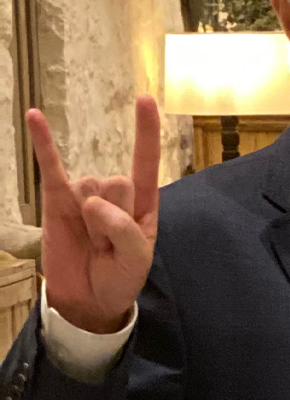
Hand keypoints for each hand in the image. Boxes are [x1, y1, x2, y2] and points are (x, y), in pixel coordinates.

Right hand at [30, 98, 160, 333]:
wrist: (88, 300)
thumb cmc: (119, 277)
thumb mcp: (136, 259)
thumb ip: (124, 229)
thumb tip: (93, 202)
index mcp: (142, 203)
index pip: (145, 160)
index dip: (146, 131)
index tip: (143, 99)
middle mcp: (113, 193)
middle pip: (116, 182)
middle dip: (113, 218)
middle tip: (108, 246)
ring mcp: (82, 194)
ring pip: (89, 188)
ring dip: (91, 222)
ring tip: (92, 244)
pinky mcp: (55, 199)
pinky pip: (49, 166)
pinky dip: (42, 141)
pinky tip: (34, 115)